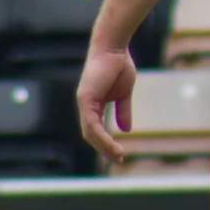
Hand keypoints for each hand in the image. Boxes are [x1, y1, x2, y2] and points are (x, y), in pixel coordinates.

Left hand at [78, 46, 136, 165]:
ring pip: (90, 132)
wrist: (114, 48)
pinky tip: (111, 144)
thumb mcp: (124, 94)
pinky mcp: (85, 99)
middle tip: (118, 160)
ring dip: (104, 146)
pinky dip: (101, 136)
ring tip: (118, 156)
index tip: (119, 154)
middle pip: (91, 135)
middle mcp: (86, 105)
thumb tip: (126, 129)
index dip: (107, 143)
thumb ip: (123, 111)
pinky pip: (92, 123)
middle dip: (105, 149)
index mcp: (94, 104)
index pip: (97, 129)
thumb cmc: (118, 65)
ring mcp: (84, 102)